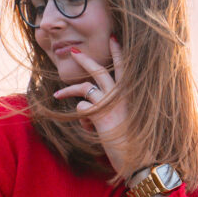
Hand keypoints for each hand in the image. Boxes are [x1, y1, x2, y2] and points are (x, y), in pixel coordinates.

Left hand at [53, 35, 134, 177]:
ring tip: (57, 93)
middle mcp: (120, 93)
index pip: (124, 67)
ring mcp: (109, 101)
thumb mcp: (127, 120)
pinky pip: (81, 109)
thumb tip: (93, 107)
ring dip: (68, 90)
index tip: (114, 37)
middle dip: (83, 59)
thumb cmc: (136, 143)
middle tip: (73, 51)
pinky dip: (82, 120)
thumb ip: (114, 108)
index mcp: (130, 93)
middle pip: (98, 69)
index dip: (118, 52)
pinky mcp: (99, 113)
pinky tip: (90, 129)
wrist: (140, 159)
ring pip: (83, 87)